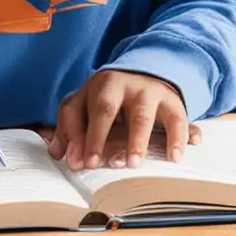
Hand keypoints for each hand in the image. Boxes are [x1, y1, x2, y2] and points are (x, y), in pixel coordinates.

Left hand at [49, 70, 201, 170]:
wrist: (150, 72)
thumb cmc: (113, 97)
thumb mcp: (88, 104)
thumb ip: (71, 128)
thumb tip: (58, 154)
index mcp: (95, 86)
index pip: (77, 109)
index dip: (75, 136)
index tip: (76, 162)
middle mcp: (120, 85)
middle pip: (105, 108)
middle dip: (98, 136)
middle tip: (96, 163)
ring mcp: (147, 91)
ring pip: (141, 116)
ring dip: (136, 141)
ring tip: (134, 164)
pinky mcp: (172, 101)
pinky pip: (176, 120)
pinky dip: (177, 138)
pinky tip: (174, 157)